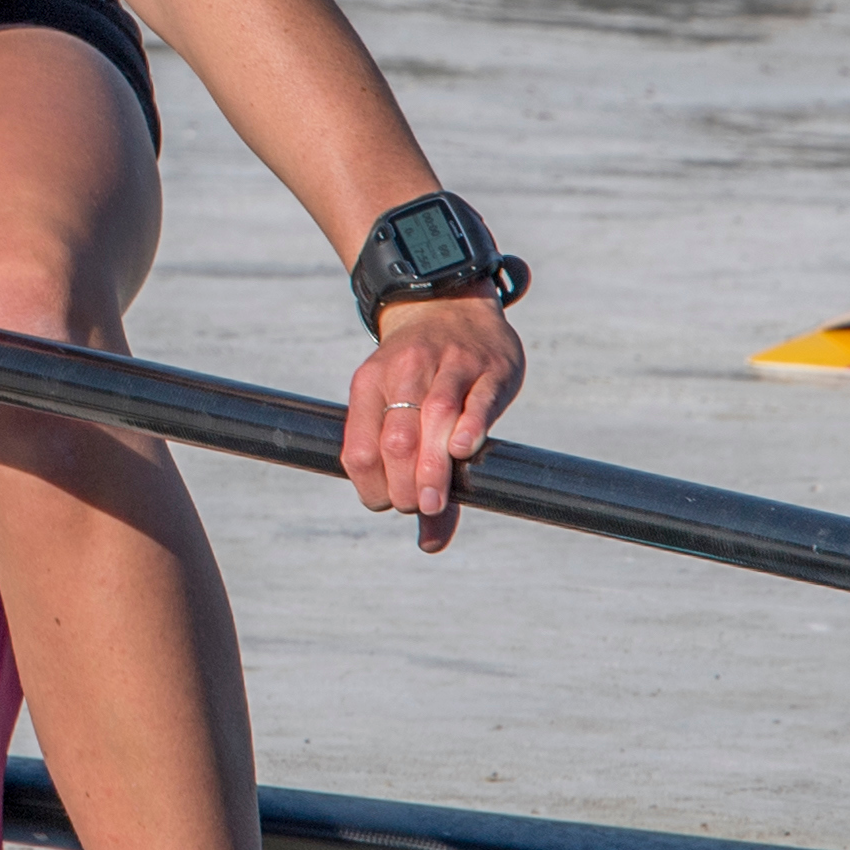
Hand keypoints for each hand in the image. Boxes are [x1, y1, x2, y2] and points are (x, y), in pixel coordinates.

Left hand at [341, 292, 525, 552]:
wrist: (449, 305)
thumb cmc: (421, 375)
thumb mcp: (399, 411)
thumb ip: (412, 476)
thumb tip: (429, 545)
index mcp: (369, 385)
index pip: (360, 450)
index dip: (372, 489)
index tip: (392, 505)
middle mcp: (404, 372)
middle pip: (396, 439)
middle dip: (405, 485)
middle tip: (421, 506)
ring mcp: (448, 366)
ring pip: (433, 416)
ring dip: (432, 466)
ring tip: (435, 502)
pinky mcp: (489, 366)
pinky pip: (476, 396)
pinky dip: (469, 425)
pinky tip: (463, 450)